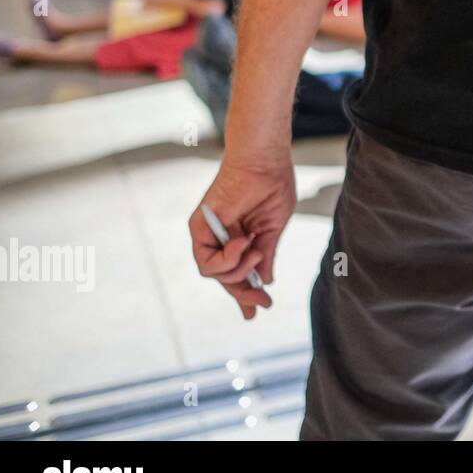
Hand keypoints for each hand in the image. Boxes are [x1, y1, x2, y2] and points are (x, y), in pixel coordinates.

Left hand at [189, 153, 295, 318]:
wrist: (265, 162)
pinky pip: (207, 262)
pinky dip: (227, 261)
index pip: (237, 272)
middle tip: (263, 302)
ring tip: (256, 250)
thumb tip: (266, 280)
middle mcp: (222, 238)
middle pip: (225, 278)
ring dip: (239, 271)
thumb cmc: (272, 187)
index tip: (260, 309)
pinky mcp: (199, 228)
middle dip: (244, 293)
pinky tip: (243, 245)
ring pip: (216, 275)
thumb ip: (265, 256)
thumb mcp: (272, 230)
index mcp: (240, 238)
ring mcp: (210, 234)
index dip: (246, 293)